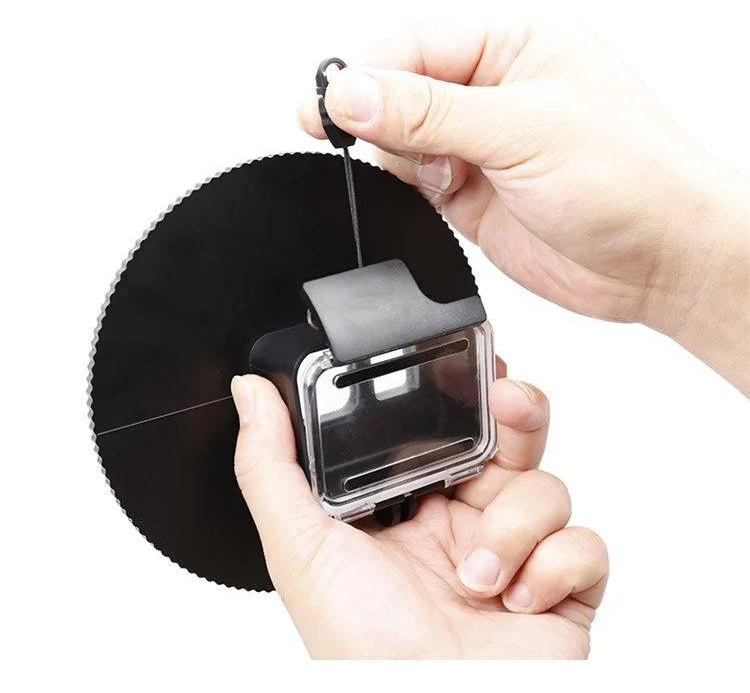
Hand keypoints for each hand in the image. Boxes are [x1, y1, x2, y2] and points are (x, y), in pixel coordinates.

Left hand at [231, 369, 607, 658]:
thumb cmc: (358, 650)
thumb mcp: (299, 547)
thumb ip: (271, 465)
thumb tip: (251, 394)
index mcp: (411, 503)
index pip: (446, 427)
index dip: (463, 393)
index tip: (469, 366)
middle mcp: (465, 521)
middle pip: (511, 439)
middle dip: (518, 412)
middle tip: (508, 405)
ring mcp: (516, 554)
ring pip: (548, 487)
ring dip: (516, 525)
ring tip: (478, 574)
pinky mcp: (560, 590)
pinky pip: (587, 546)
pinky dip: (555, 567)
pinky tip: (517, 598)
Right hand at [299, 21, 749, 393]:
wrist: (662, 262)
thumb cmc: (633, 179)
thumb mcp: (524, 130)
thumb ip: (430, 114)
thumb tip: (354, 94)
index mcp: (516, 45)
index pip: (416, 47)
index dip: (365, 74)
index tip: (328, 107)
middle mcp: (495, 92)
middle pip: (401, 90)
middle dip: (369, 115)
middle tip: (333, 134)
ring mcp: (481, 147)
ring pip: (402, 140)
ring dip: (389, 158)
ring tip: (406, 173)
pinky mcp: (472, 195)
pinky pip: (415, 185)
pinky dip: (402, 192)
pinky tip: (408, 196)